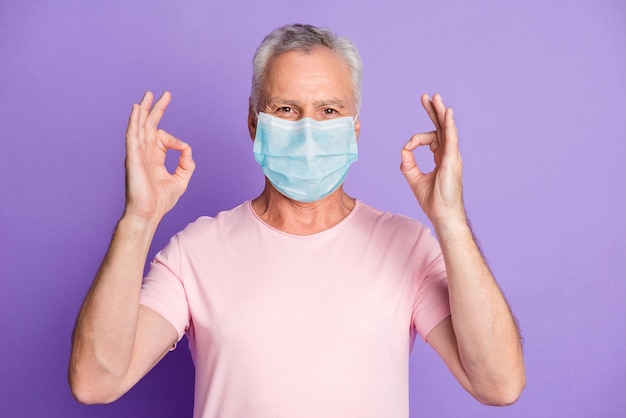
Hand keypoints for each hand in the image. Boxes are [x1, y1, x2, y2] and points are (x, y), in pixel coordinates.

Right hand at [124, 91, 194, 221]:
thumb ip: (186, 163)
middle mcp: (144, 153)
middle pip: (149, 125)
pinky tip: (136, 110)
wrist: (148, 214)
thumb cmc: (160, 201)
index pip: (162, 137)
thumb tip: (186, 147)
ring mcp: (137, 154)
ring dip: (143, 110)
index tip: (183, 148)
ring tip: (147, 96)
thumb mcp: (181, 180)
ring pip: (139, 127)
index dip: (175, 140)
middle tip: (163, 94)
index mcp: (154, 157)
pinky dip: (134, 122)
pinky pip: (132, 136)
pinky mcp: (133, 158)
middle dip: (156, 109)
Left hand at [400, 94, 465, 228]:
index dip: (415, 140)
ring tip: (435, 97)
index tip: (408, 147)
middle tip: (428, 96)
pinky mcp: (453, 160)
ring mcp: (452, 156)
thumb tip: (404, 149)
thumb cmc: (433, 200)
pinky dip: (449, 125)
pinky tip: (447, 112)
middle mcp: (448, 154)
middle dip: (434, 111)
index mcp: (441, 158)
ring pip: (447, 129)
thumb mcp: (414, 178)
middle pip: (441, 127)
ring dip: (440, 112)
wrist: (442, 215)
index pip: (430, 138)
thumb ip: (408, 163)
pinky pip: (451, 139)